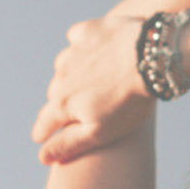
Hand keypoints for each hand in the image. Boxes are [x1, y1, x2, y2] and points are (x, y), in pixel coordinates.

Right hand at [32, 16, 152, 165]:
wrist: (151, 58)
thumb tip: (42, 156)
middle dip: (63, 102)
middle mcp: (62, 76)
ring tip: (93, 79)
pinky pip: (77, 40)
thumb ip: (70, 143)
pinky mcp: (89, 31)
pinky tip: (98, 52)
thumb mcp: (101, 131)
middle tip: (80, 107)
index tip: (39, 136)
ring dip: (73, 73)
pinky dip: (83, 47)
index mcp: (63, 103)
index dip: (42, 131)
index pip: (44, 122)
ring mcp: (74, 52)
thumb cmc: (129, 100)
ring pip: (65, 66)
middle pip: (56, 93)